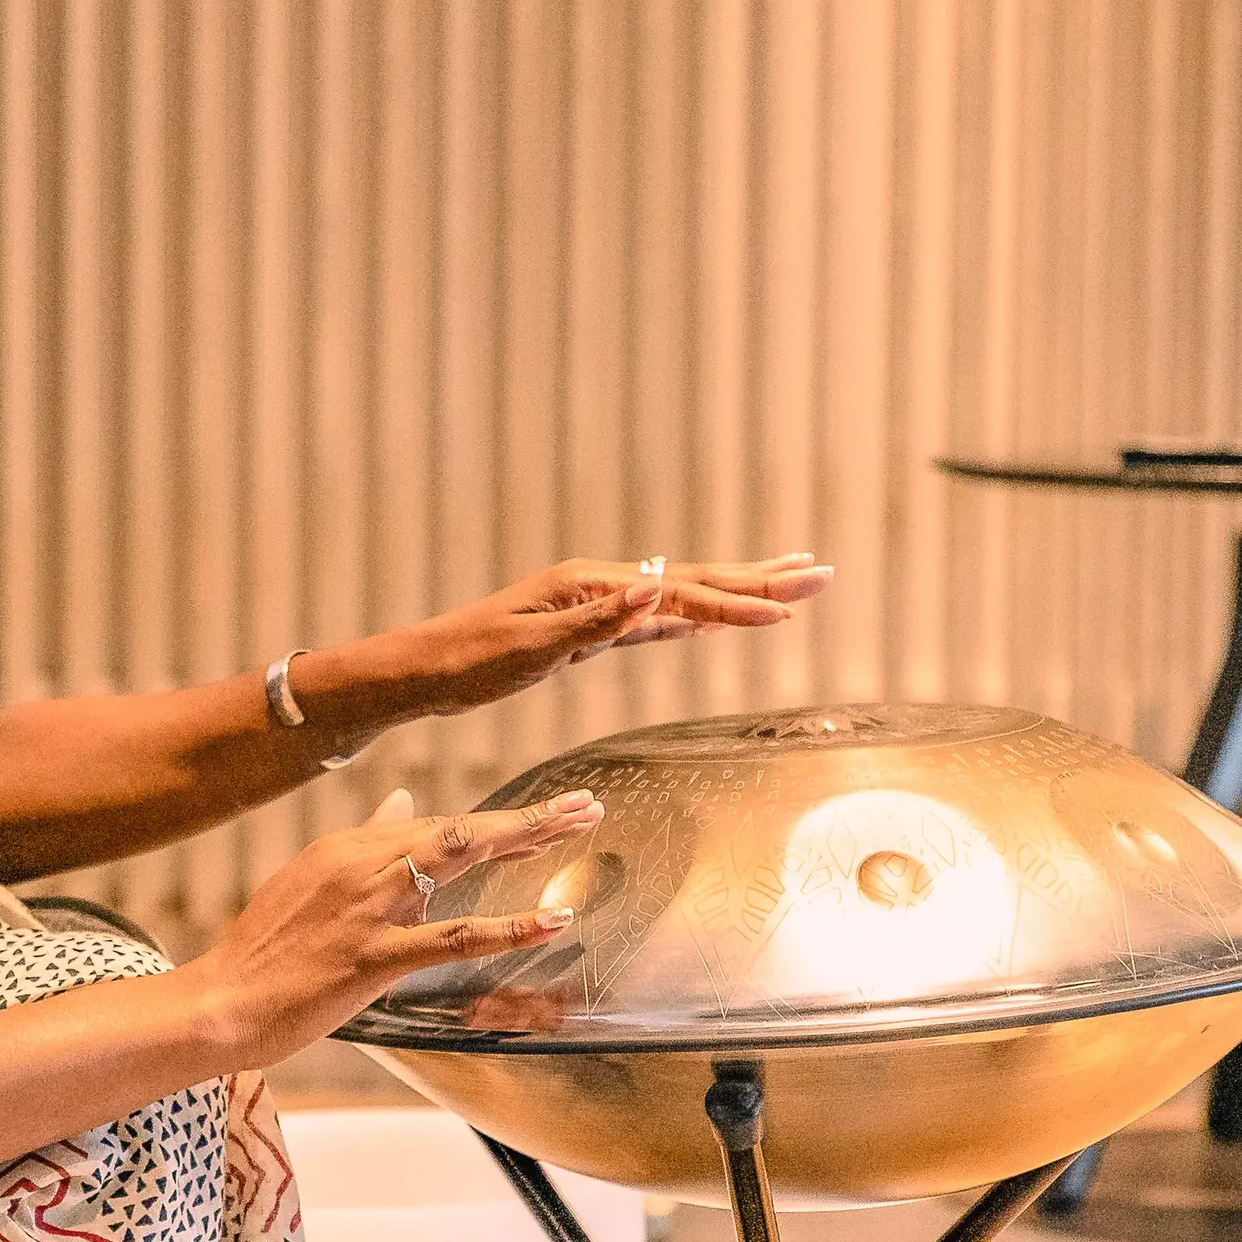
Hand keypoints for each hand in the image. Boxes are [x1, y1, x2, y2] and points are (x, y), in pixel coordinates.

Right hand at [194, 784, 599, 1067]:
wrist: (222, 1000)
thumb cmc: (266, 953)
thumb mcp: (311, 884)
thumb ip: (363, 848)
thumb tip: (403, 803)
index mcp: (347, 849)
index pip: (435, 825)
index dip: (496, 825)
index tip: (547, 819)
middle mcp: (360, 864)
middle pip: (457, 829)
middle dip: (527, 817)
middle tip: (585, 806)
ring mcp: (368, 908)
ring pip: (456, 858)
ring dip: (524, 839)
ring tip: (579, 829)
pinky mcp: (372, 957)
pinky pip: (452, 937)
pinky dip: (508, 926)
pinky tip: (552, 919)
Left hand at [422, 551, 831, 706]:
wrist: (422, 670)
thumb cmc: (468, 661)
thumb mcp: (530, 646)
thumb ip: (594, 623)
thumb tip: (653, 592)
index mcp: (590, 585)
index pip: (680, 593)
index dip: (737, 604)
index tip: (789, 610)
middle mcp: (600, 586)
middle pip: (695, 580)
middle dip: (759, 579)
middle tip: (819, 571)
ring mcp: (596, 605)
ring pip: (682, 596)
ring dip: (735, 591)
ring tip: (785, 583)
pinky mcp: (588, 629)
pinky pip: (657, 619)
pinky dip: (695, 616)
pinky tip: (714, 619)